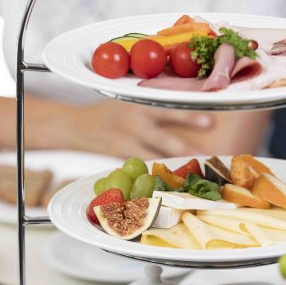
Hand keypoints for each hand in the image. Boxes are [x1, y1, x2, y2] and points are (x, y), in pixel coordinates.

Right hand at [33, 99, 213, 158]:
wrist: (75, 126)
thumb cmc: (108, 113)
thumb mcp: (129, 101)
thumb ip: (152, 106)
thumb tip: (184, 107)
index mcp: (140, 108)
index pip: (169, 111)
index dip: (190, 118)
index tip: (210, 122)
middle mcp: (134, 126)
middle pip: (166, 141)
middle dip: (189, 150)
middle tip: (208, 156)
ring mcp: (126, 145)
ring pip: (156, 159)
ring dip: (175, 167)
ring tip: (194, 174)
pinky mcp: (119, 160)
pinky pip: (141, 170)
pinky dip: (155, 175)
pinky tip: (169, 183)